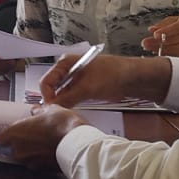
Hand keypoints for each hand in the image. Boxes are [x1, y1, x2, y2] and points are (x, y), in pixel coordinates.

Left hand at [0, 105, 87, 169]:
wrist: (78, 145)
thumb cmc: (63, 125)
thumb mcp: (52, 110)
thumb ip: (40, 112)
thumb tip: (36, 112)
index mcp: (16, 133)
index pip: (0, 138)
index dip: (7, 135)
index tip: (14, 131)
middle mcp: (19, 150)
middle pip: (13, 149)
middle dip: (21, 143)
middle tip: (34, 135)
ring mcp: (30, 162)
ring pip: (25, 157)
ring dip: (32, 152)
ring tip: (46, 142)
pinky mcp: (42, 170)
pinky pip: (37, 164)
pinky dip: (42, 158)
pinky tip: (52, 151)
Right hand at [39, 53, 172, 107]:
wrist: (131, 78)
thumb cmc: (110, 75)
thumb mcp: (87, 87)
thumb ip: (68, 98)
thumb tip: (51, 108)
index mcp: (65, 63)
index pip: (46, 81)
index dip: (47, 95)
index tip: (51, 109)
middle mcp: (67, 70)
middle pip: (52, 88)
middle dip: (53, 101)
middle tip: (57, 114)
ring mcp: (75, 80)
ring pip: (61, 95)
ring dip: (61, 104)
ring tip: (64, 115)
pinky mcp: (83, 89)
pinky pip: (70, 98)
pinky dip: (69, 105)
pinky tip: (71, 112)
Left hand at [141, 14, 178, 58]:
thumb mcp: (173, 21)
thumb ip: (162, 25)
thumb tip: (152, 29)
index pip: (178, 26)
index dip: (166, 31)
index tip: (155, 35)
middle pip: (176, 39)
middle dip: (159, 42)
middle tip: (147, 44)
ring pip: (178, 50)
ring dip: (162, 50)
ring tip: (151, 49)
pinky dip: (168, 56)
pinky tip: (159, 54)